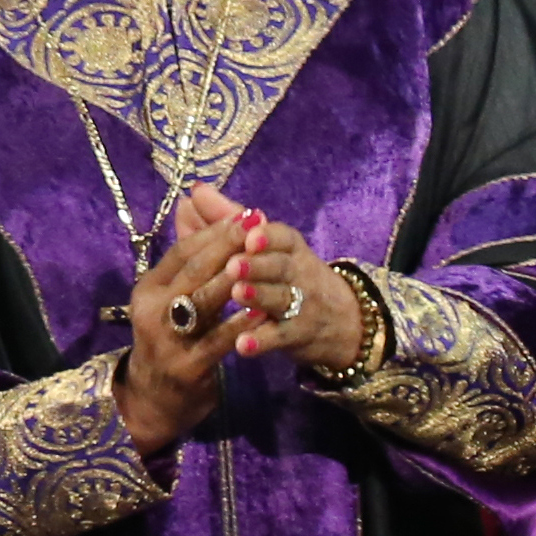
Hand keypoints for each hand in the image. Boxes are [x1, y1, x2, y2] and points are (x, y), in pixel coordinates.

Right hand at [116, 208, 256, 450]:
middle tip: (261, 228)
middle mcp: (152, 310)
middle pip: (193, 272)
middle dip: (229, 247)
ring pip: (203, 303)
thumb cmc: (171, 338)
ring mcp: (167, 340)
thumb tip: (194, 200)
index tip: (249, 214)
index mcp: (149, 288)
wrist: (154, 399)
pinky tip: (264, 311)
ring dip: (235, 280)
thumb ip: (190, 254)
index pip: (182, 252)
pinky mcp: (186, 367)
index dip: (215, 231)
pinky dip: (241, 324)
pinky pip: (218, 341)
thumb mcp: (174, 297)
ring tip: (265, 260)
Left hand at [187, 184, 361, 371]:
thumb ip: (226, 220)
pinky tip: (242, 345)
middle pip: (281, 266)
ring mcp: (302, 304)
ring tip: (238, 294)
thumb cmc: (287, 277)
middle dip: (258, 264)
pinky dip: (262, 341)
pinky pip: (280, 337)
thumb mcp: (264, 247)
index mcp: (290, 247)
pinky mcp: (299, 335)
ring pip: (282, 299)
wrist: (341, 321)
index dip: (268, 236)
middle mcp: (300, 272)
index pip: (284, 236)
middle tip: (233, 264)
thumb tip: (194, 191)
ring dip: (260, 297)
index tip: (249, 235)